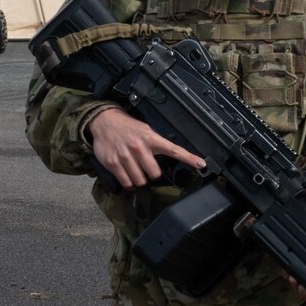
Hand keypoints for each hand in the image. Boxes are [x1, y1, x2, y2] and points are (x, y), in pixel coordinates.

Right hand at [87, 108, 205, 188]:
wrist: (104, 122)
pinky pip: (126, 182)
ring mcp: (125, 156)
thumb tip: (172, 156)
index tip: (201, 164)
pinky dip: (129, 182)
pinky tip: (128, 175)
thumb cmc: (128, 128)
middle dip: (152, 174)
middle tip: (146, 168)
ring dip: (139, 179)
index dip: (189, 158)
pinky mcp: (113, 163)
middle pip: (154, 174)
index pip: (174, 150)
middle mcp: (139, 147)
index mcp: (151, 138)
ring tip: (135, 170)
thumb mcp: (146, 131)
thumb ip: (157, 144)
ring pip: (140, 180)